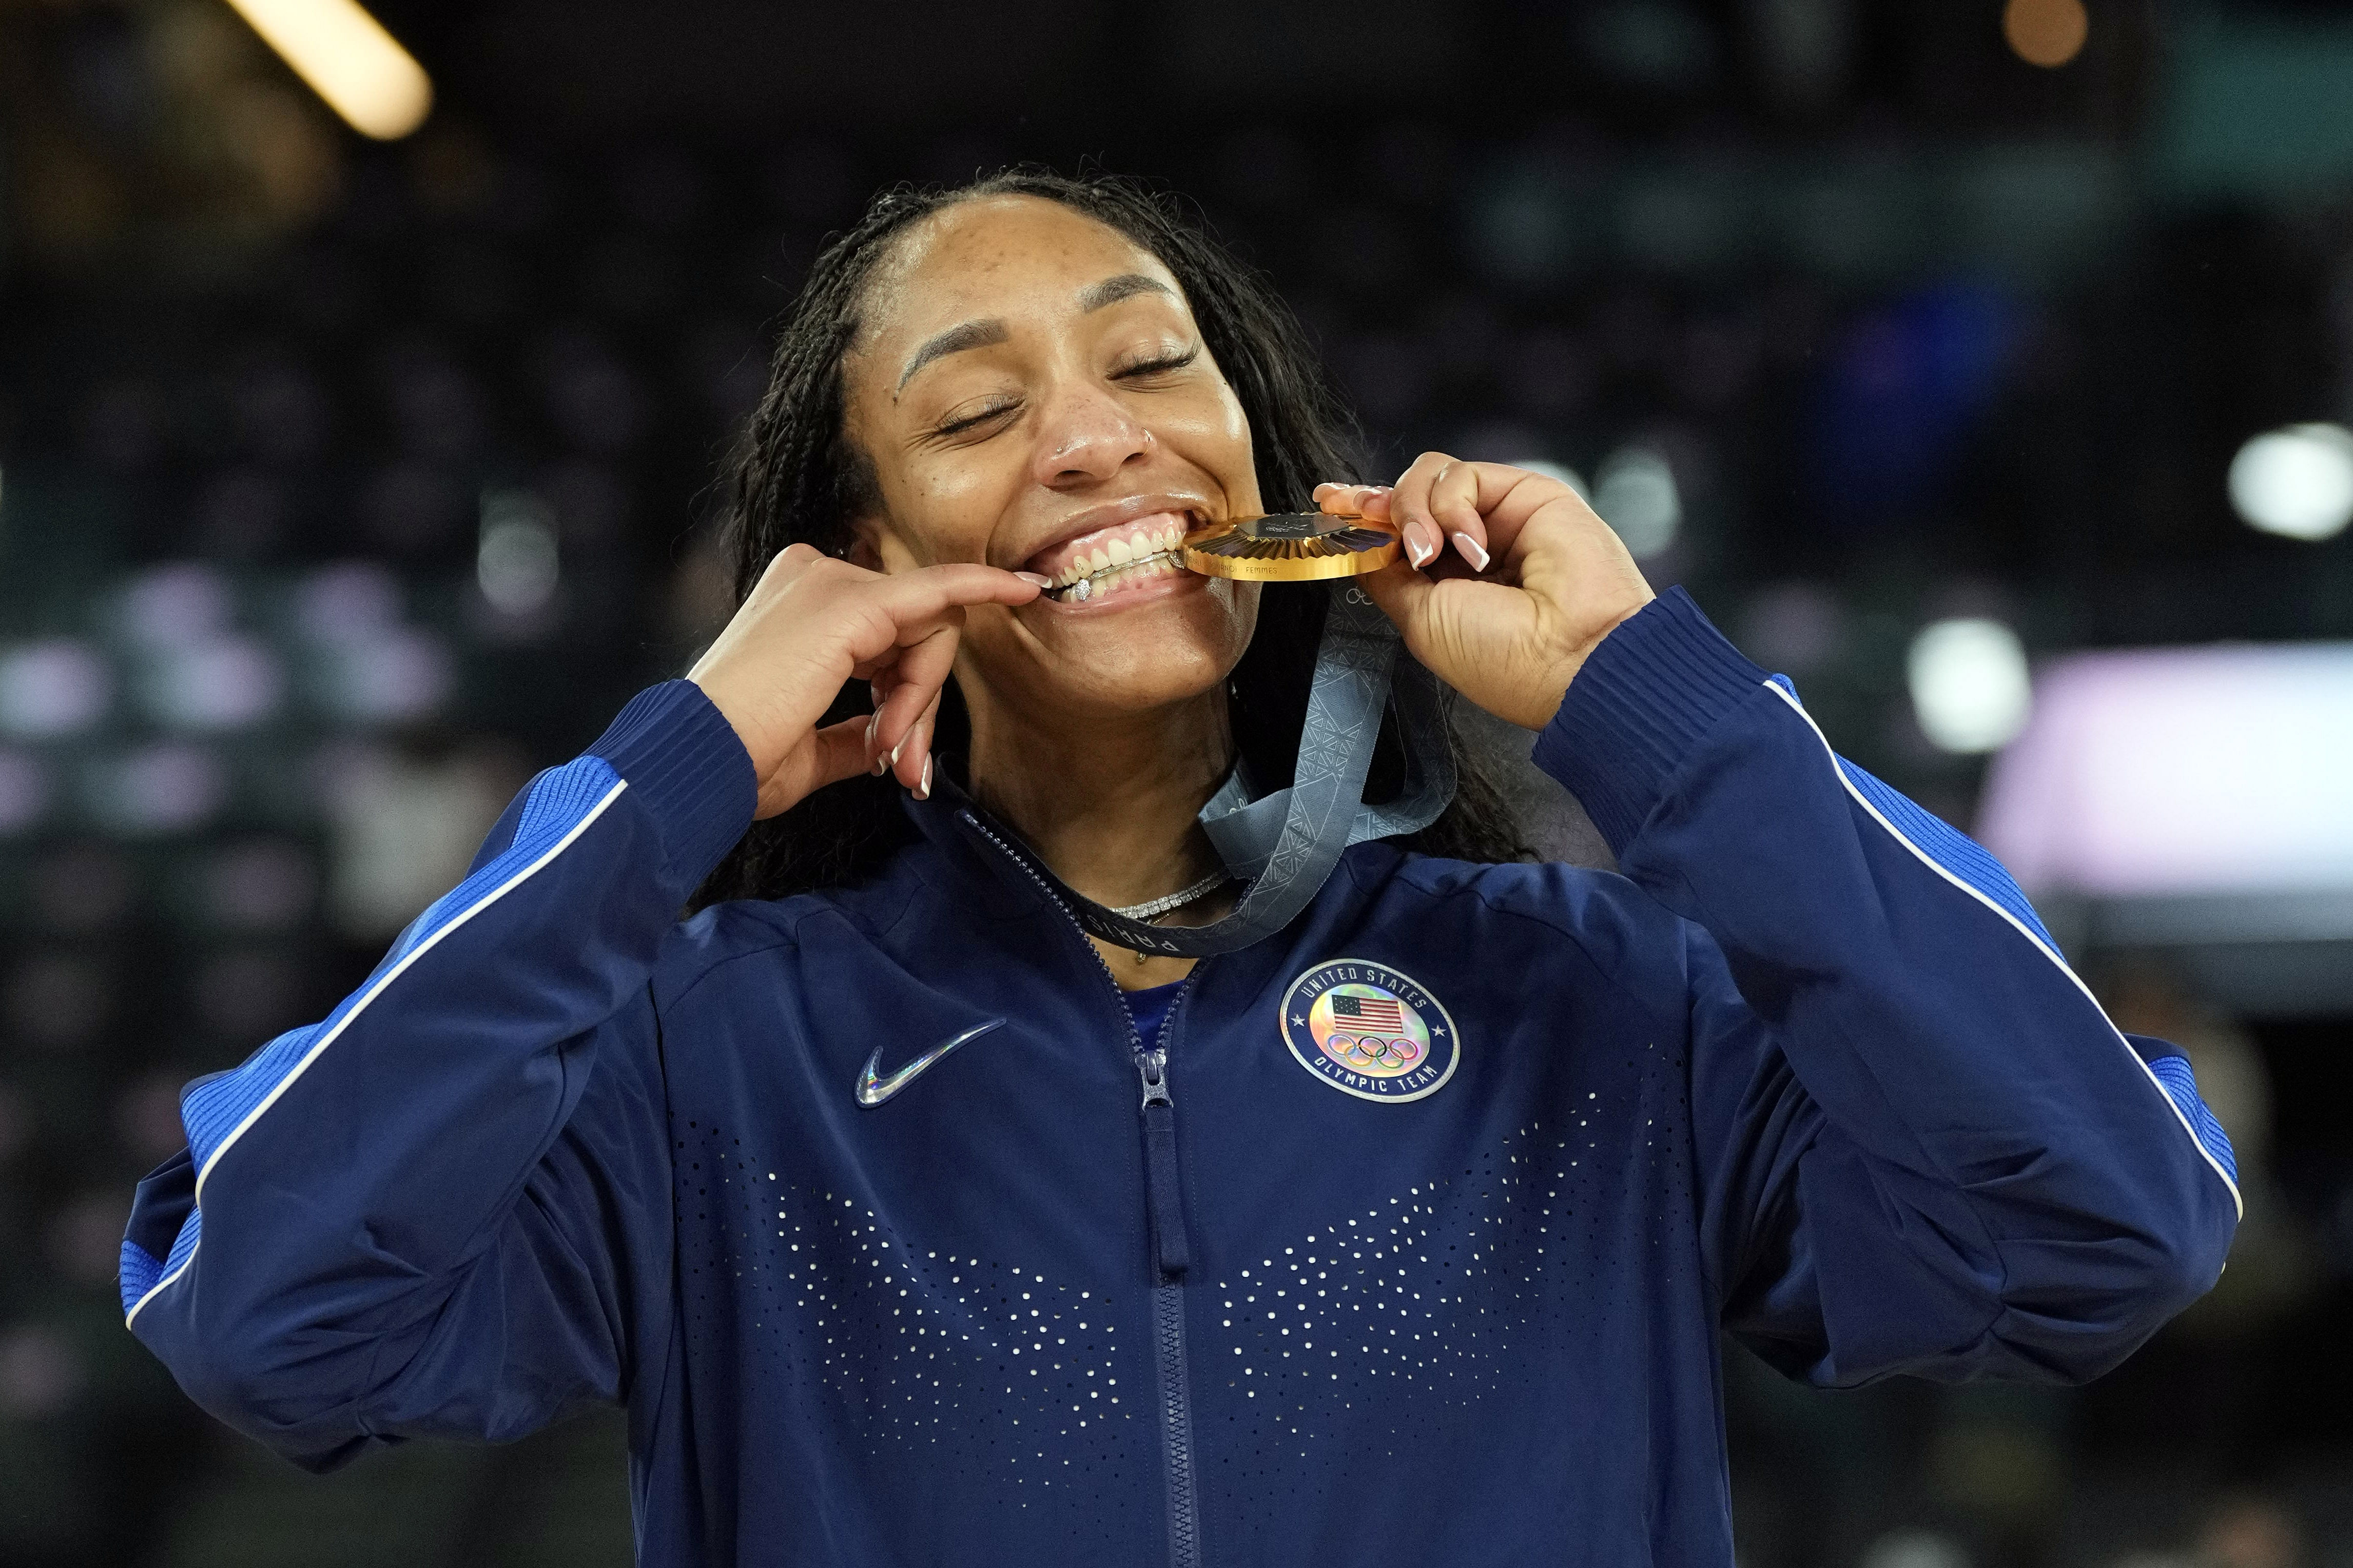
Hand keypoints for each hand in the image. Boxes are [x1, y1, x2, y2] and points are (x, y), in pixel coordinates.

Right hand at [687, 543, 1045, 818]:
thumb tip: (889, 743)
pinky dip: (983, 593)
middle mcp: (813, 577)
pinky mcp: (855, 603)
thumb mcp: (810, 744)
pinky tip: (1022, 589)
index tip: (939, 704)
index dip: (913, 680)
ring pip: (929, 628)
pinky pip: (941, 592)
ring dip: (919, 701)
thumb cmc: (742, 758)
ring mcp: (832, 582)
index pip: (885, 634)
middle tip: (901, 766)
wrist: (705, 758)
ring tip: (888, 753)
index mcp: (798, 604)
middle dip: (917, 703)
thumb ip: (855, 730)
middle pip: (914, 629)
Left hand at [1313, 455, 1654, 730]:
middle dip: (1377, 506)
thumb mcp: (1421, 620)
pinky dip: (1452, 506)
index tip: (1328, 503)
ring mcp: (1499, 518)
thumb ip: (1388, 577)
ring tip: (1429, 552)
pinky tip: (1473, 545)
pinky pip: (1462, 475)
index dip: (1361, 516)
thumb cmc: (1506, 658)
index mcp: (1447, 586)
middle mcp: (1472, 548)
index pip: (1395, 534)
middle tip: (1360, 516)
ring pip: (1428, 477)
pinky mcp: (1526, 492)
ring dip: (1413, 510)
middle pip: (1406, 497)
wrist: (1572, 657)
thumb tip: (1357, 541)